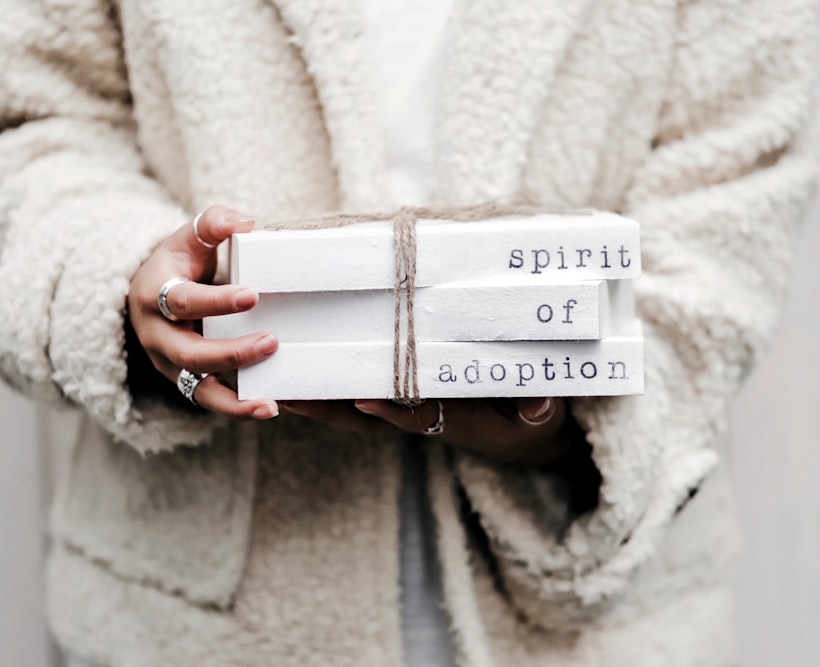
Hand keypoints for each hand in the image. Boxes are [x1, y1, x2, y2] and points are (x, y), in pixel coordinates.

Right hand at [127, 205, 278, 419]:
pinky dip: (236, 408)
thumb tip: (245, 222)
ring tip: (271, 403)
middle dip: (231, 353)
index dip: (216, 301)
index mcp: (154, 295)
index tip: (253, 295)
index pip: (182, 301)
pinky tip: (268, 408)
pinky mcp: (184, 381)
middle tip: (272, 342)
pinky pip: (209, 400)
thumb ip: (213, 223)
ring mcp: (168, 364)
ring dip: (234, 398)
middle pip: (189, 353)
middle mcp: (157, 336)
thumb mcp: (188, 237)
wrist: (149, 293)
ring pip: (196, 389)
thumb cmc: (177, 262)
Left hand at [282, 397, 568, 464]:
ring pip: (357, 408)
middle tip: (288, 397)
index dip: (393, 411)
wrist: (522, 435)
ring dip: (319, 400)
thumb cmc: (531, 419)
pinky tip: (301, 372)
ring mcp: (410, 411)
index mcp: (456, 421)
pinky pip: (361, 394)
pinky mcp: (404, 402)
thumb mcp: (543, 416)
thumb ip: (540, 409)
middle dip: (330, 409)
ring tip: (276, 385)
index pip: (419, 416)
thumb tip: (537, 407)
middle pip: (369, 419)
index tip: (365, 398)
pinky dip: (331, 388)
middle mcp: (424, 418)